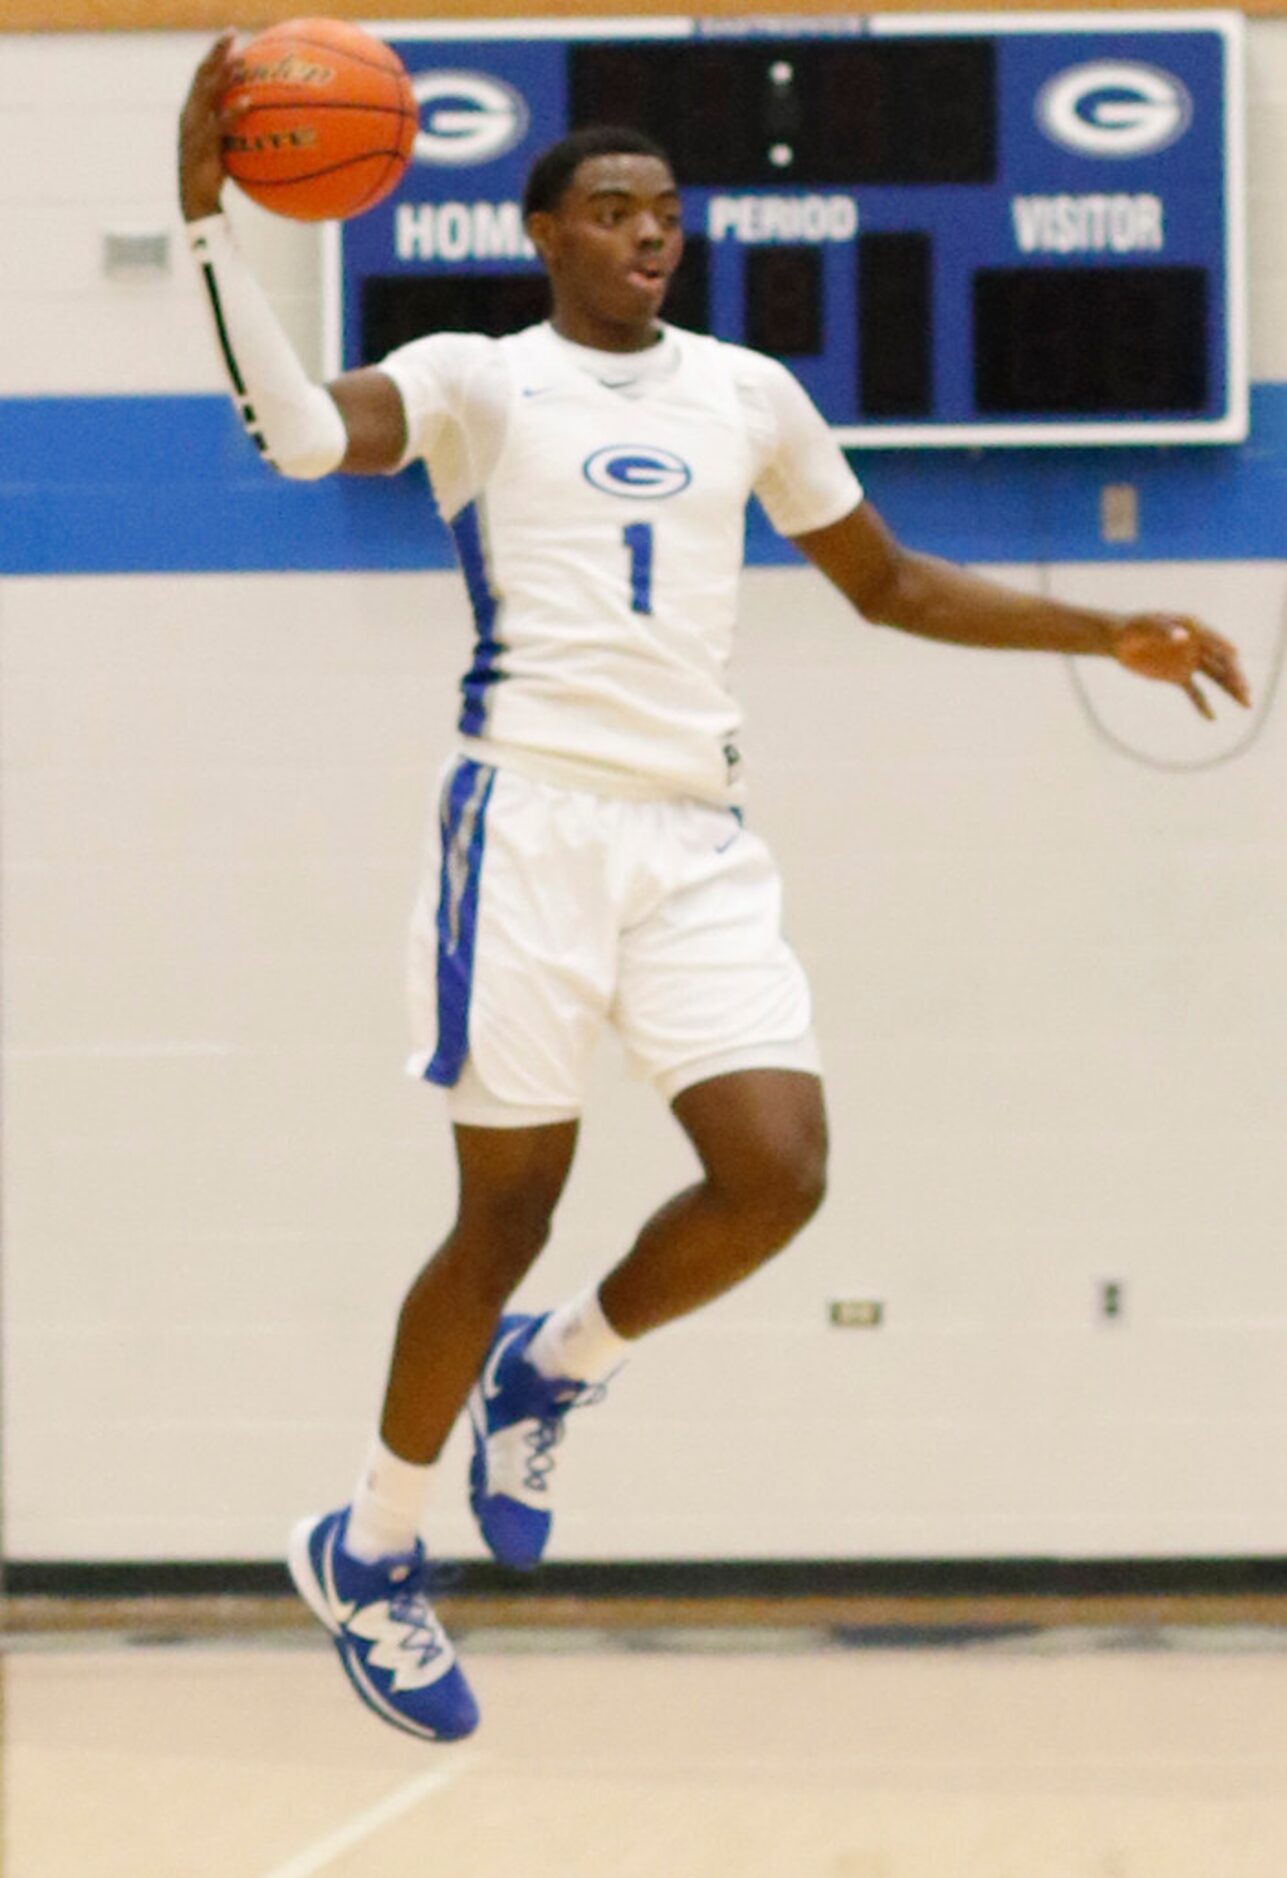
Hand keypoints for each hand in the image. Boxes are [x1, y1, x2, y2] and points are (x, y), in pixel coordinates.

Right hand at [178, 29, 240, 221]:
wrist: (196, 203)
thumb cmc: (213, 177)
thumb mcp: (223, 148)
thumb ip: (233, 129)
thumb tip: (257, 118)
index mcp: (192, 111)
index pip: (202, 75)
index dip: (214, 54)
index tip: (231, 38)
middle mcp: (189, 114)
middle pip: (201, 74)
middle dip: (216, 52)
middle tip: (232, 33)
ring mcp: (193, 128)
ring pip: (206, 92)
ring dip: (223, 73)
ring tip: (240, 58)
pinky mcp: (201, 145)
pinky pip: (219, 124)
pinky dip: (233, 110)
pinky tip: (249, 100)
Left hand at [1111, 613, 1250, 719]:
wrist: (1119, 641)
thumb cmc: (1133, 628)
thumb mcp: (1146, 627)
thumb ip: (1164, 631)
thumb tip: (1182, 637)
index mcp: (1195, 629)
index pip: (1215, 641)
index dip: (1226, 651)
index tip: (1236, 660)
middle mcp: (1198, 645)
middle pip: (1222, 663)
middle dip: (1235, 677)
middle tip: (1246, 692)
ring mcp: (1191, 662)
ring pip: (1216, 678)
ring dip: (1230, 690)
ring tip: (1246, 704)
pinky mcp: (1179, 677)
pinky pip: (1195, 693)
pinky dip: (1203, 704)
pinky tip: (1211, 718)